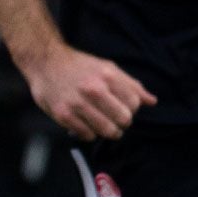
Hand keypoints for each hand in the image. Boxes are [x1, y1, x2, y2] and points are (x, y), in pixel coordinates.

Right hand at [21, 43, 155, 140]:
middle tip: (115, 121)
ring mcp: (77, 103)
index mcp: (108, 76)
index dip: (131, 109)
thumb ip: (130, 85)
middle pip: (123, 119)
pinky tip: (86, 125)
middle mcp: (93, 90)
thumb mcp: (107, 68)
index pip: (134, 104)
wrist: (45, 62)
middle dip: (122, 123)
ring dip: (108, 131)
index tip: (122, 108)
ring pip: (106, 130)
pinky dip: (90, 134)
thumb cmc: (79, 66)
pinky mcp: (63, 114)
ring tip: (104, 127)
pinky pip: (86, 134)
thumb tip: (152, 102)